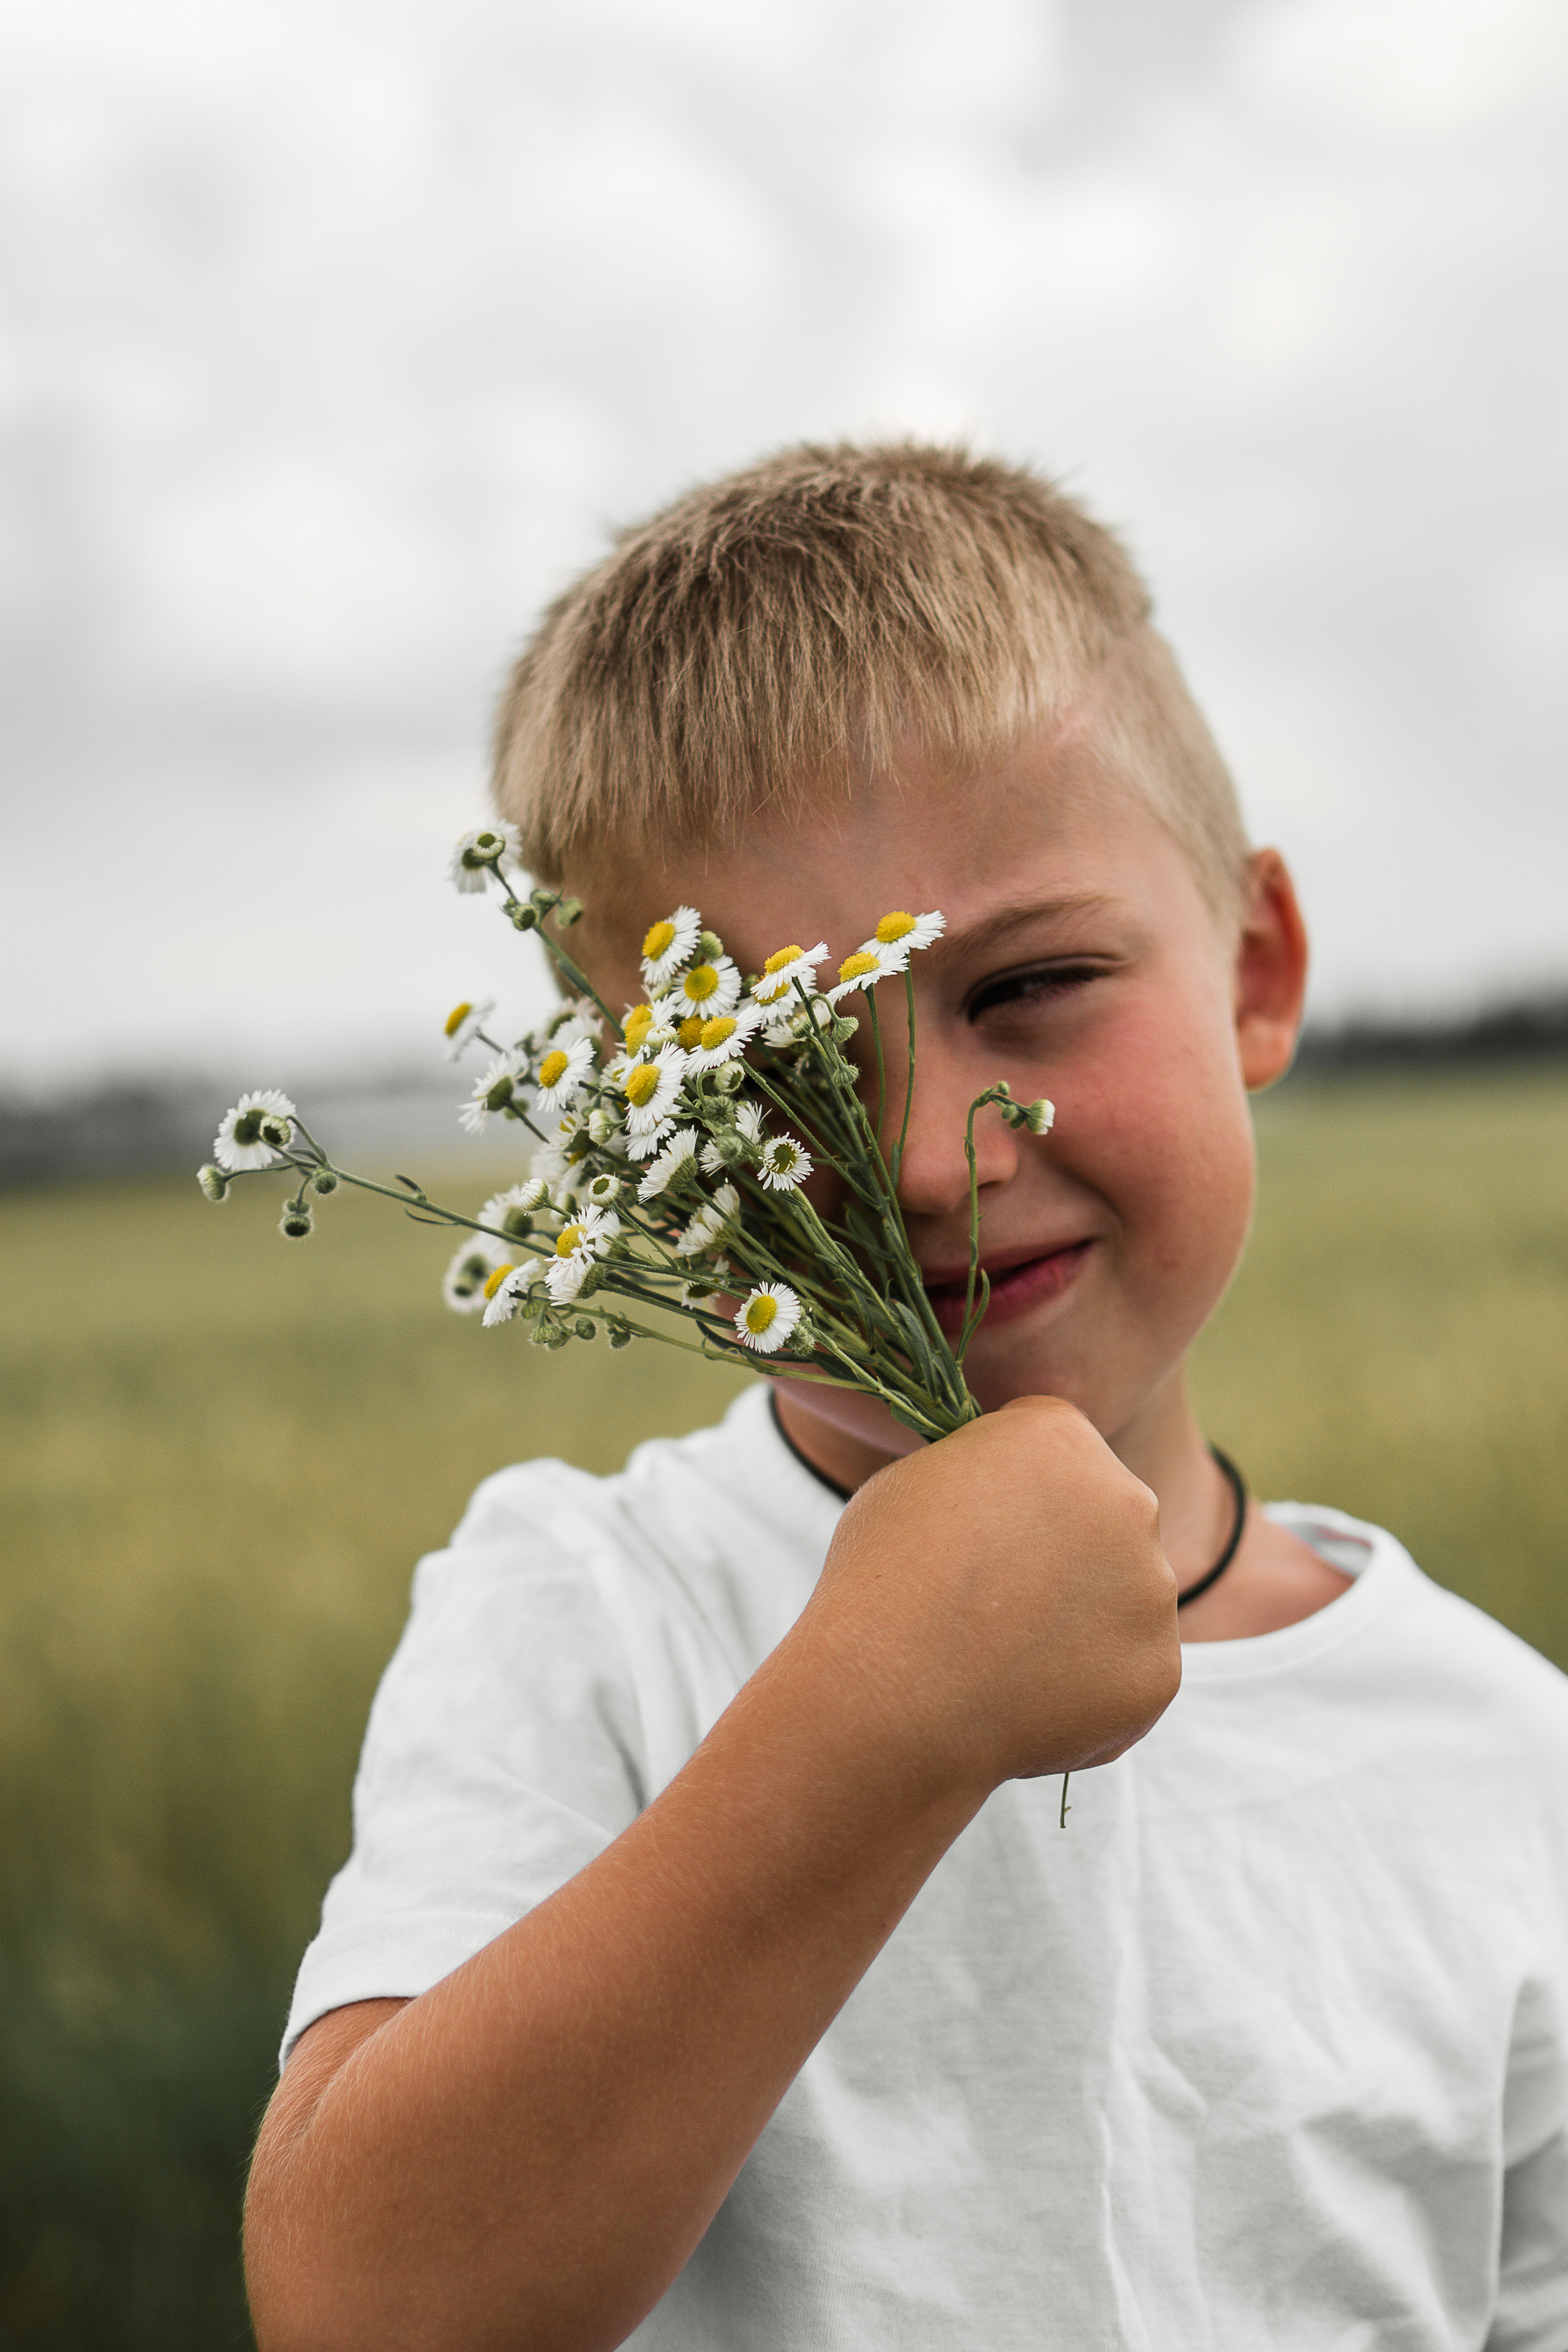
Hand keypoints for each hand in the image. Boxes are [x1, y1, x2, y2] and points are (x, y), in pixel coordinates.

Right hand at [792, 1394, 1180, 1798]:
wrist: (889, 1698)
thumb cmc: (882, 1578)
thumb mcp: (918, 1478)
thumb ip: (985, 1471)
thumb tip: (1007, 1490)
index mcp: (1062, 1434)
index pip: (1058, 1446)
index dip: (1015, 1488)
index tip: (980, 1528)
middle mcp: (1128, 1500)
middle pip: (1105, 1515)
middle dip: (1065, 1548)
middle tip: (999, 1598)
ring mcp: (1152, 1591)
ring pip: (1124, 1596)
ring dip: (1080, 1617)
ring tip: (1002, 1654)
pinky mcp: (1159, 1672)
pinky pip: (1128, 1670)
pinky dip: (1088, 1686)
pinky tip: (1023, 1696)